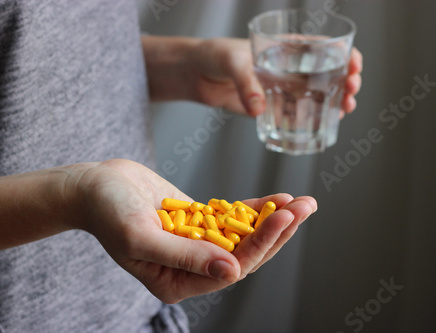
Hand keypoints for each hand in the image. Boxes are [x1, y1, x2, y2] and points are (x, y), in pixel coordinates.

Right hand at [71, 159, 316, 302]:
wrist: (94, 186)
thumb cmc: (106, 211)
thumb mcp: (140, 236)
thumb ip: (184, 256)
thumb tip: (232, 273)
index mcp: (175, 282)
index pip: (228, 270)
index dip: (258, 245)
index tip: (283, 218)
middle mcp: (189, 268)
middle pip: (243, 254)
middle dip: (277, 232)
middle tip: (306, 207)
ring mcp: (196, 244)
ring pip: (242, 236)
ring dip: (272, 220)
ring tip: (303, 203)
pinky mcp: (197, 222)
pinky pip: (231, 218)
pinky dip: (254, 209)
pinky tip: (277, 199)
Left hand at [184, 38, 361, 116]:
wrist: (194, 73)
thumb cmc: (213, 55)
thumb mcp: (232, 63)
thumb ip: (246, 84)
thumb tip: (259, 110)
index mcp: (284, 47)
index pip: (322, 47)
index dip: (344, 53)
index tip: (354, 63)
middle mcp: (287, 67)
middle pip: (326, 72)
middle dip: (346, 80)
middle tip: (352, 90)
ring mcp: (280, 88)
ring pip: (315, 95)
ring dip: (335, 101)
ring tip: (346, 108)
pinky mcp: (269, 106)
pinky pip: (294, 113)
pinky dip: (310, 119)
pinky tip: (323, 125)